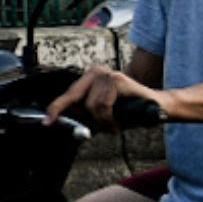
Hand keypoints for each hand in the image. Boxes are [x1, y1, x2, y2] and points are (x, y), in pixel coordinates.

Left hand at [52, 64, 168, 131]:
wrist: (155, 109)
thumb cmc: (129, 113)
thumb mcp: (102, 115)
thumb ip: (85, 115)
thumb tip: (65, 122)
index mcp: (89, 80)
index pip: (68, 94)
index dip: (56, 108)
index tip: (47, 121)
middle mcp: (95, 73)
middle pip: (75, 99)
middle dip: (86, 119)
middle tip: (102, 128)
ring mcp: (106, 74)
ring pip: (90, 106)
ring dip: (102, 122)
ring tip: (114, 125)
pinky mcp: (116, 80)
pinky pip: (103, 106)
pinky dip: (109, 119)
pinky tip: (119, 122)